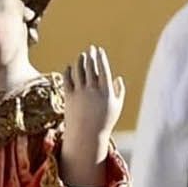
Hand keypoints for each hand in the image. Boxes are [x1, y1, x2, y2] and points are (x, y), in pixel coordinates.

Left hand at [59, 46, 120, 186]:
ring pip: (78, 71)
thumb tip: (118, 78)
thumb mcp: (116, 108)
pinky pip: (68, 80)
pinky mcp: (69, 98)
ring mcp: (80, 94)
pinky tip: (69, 67)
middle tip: (90, 49)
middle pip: (90, 68)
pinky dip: (68, 71)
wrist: (87, 137)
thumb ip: (119, 92)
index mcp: (106, 92)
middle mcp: (93, 91)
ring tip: (81, 56)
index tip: (99, 51)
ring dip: (79, 61)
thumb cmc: (104, 123)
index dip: (101, 58)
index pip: (103, 70)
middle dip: (90, 56)